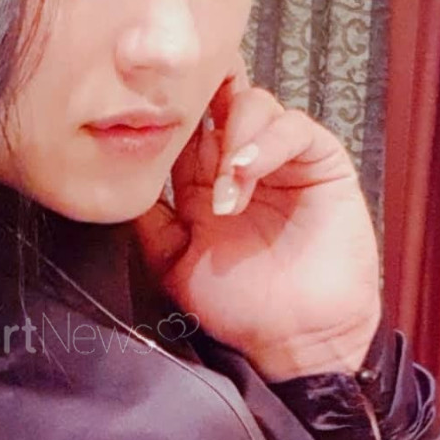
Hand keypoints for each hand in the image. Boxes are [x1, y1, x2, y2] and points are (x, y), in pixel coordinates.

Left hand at [132, 57, 381, 380]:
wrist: (296, 340)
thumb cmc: (241, 309)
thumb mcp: (173, 265)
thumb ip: (149, 222)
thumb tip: (119, 182)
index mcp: (202, 183)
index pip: (184, 128)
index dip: (169, 112)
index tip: (147, 109)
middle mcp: (240, 164)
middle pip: (219, 101)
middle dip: (201, 98)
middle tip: (183, 113)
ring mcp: (281, 160)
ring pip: (255, 105)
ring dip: (233, 137)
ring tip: (227, 188)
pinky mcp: (321, 162)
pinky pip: (295, 128)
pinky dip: (269, 142)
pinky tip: (249, 172)